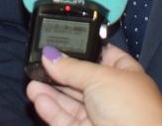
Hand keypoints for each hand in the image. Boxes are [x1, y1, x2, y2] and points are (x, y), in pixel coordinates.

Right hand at [26, 45, 161, 125]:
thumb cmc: (130, 108)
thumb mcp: (100, 77)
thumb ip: (71, 67)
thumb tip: (50, 55)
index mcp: (125, 74)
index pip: (102, 55)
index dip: (83, 48)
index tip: (60, 42)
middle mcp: (112, 95)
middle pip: (80, 79)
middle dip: (59, 71)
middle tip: (38, 63)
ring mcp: (99, 116)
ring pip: (69, 101)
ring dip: (50, 91)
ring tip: (31, 82)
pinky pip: (65, 119)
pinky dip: (51, 110)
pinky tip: (38, 99)